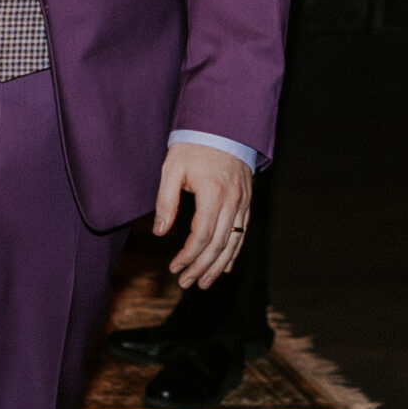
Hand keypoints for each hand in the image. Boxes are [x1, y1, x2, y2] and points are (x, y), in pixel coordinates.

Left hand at [155, 141, 253, 289]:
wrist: (222, 126)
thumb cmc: (193, 145)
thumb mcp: (172, 168)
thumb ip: (166, 201)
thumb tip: (160, 232)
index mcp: (213, 194)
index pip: (202, 236)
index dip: (188, 256)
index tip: (174, 268)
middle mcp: (233, 201)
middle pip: (219, 244)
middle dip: (201, 267)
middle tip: (186, 283)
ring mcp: (243, 202)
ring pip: (234, 242)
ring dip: (218, 266)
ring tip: (203, 283)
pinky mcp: (247, 201)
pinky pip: (243, 232)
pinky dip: (234, 252)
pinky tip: (224, 266)